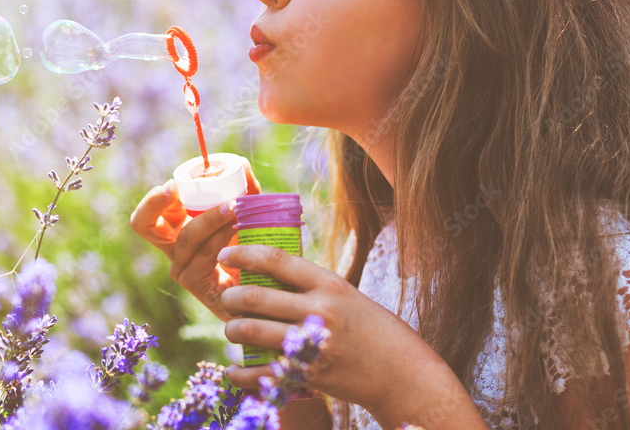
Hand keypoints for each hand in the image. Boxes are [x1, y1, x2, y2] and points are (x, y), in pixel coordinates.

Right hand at [130, 163, 259, 321]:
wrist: (270, 288)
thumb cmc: (254, 248)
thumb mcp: (246, 215)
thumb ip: (245, 191)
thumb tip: (240, 164)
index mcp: (178, 229)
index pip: (149, 213)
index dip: (154, 198)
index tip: (174, 184)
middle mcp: (174, 249)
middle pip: (142, 224)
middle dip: (154, 202)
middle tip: (175, 188)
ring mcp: (183, 269)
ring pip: (185, 237)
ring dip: (209, 217)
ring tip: (234, 206)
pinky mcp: (198, 285)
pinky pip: (204, 255)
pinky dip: (221, 237)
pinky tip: (237, 228)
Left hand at [217, 245, 488, 428]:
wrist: (404, 374)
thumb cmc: (374, 330)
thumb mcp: (347, 297)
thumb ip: (312, 287)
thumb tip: (270, 273)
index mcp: (329, 285)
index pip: (276, 259)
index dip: (244, 254)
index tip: (225, 253)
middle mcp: (320, 311)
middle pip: (256, 297)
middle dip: (231, 298)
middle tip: (225, 298)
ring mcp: (314, 345)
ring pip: (253, 332)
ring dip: (233, 330)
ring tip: (231, 329)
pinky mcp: (310, 376)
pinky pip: (262, 373)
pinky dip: (241, 373)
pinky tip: (232, 370)